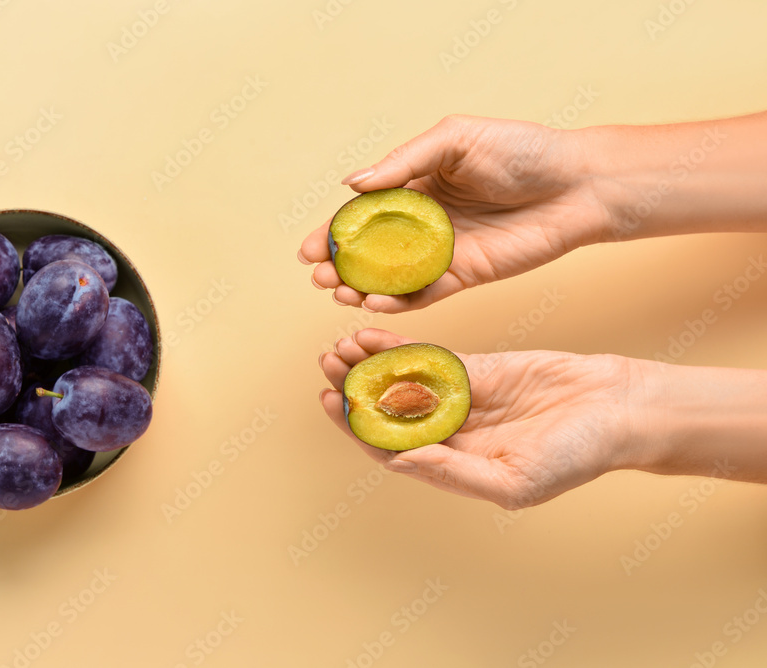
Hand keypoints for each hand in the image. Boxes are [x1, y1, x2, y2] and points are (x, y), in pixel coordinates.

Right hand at [299, 114, 613, 312]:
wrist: (576, 184)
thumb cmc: (521, 150)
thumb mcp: (454, 138)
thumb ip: (404, 161)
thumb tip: (352, 183)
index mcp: (414, 187)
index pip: (362, 214)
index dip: (333, 232)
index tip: (308, 249)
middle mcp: (422, 223)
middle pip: (368, 251)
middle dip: (338, 266)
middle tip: (318, 277)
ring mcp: (441, 253)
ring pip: (389, 278)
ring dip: (360, 288)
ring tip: (339, 292)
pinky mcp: (464, 277)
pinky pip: (423, 295)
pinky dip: (397, 303)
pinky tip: (374, 304)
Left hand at [318, 328, 650, 508]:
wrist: (618, 410)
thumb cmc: (576, 456)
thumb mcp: (515, 478)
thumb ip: (454, 472)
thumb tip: (398, 462)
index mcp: (451, 467)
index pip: (389, 448)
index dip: (356, 427)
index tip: (331, 403)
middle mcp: (448, 436)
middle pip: (386, 412)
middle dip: (354, 390)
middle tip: (327, 364)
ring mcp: (460, 400)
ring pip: (401, 382)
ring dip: (369, 365)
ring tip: (339, 345)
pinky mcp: (475, 370)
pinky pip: (428, 358)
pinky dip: (400, 346)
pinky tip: (372, 333)